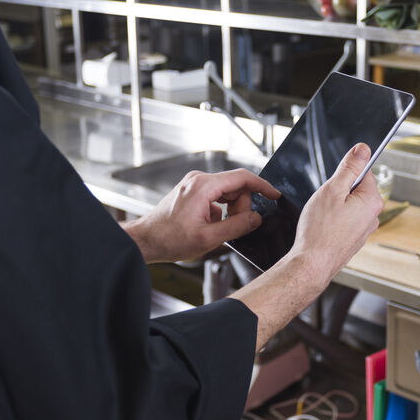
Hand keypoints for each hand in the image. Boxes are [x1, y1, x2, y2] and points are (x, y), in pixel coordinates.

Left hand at [122, 169, 279, 263]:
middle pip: (235, 186)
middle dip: (241, 206)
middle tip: (235, 227)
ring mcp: (194, 185)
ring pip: (226, 192)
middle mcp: (198, 180)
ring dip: (230, 210)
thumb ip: (237, 226)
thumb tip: (256, 218)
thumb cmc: (169, 239)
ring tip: (218, 229)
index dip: (262, 186)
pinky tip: (210, 226)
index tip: (274, 195)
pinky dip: (220, 211)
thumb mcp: (209, 238)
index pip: (242, 178)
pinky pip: (216, 197)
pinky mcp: (191, 192)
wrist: (145, 241)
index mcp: (203, 186)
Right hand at [287, 143, 383, 285]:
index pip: (363, 172)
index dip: (344, 174)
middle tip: (325, 202)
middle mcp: (373, 216)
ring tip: (323, 217)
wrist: (312, 264)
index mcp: (372, 200)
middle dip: (338, 191)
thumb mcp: (332, 189)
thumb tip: (363, 149)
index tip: (333, 184)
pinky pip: (345, 221)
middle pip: (356, 189)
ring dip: (335, 207)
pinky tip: (324, 228)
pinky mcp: (354, 240)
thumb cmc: (319, 230)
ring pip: (349, 206)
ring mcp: (364, 230)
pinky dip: (334, 221)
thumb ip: (350, 167)